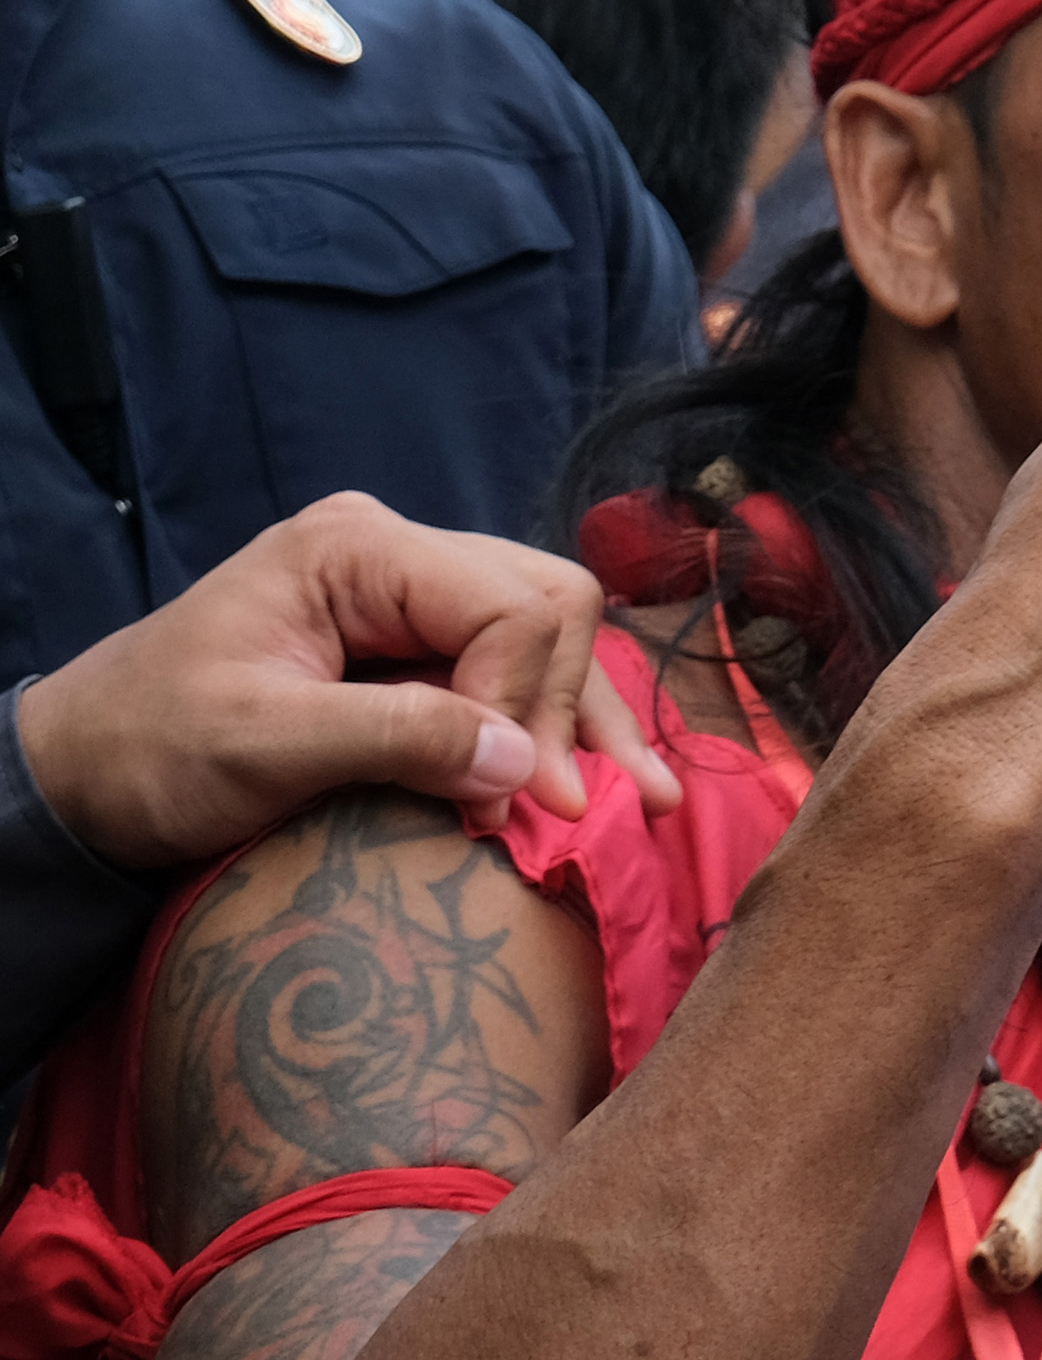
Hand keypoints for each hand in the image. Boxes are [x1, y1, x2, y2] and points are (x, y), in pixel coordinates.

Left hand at [15, 492, 683, 869]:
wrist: (78, 780)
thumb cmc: (146, 752)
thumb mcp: (258, 746)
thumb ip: (394, 738)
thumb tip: (524, 766)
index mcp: (358, 549)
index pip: (510, 603)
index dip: (526, 703)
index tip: (509, 802)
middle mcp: (399, 557)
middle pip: (548, 606)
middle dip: (567, 710)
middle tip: (561, 811)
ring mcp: (412, 601)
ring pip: (552, 637)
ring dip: (589, 721)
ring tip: (645, 799)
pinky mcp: (418, 652)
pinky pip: (518, 672)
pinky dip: (558, 729)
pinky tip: (608, 777)